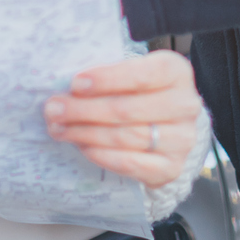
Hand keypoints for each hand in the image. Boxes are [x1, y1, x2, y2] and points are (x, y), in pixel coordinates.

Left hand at [44, 49, 202, 188]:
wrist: (166, 129)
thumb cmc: (139, 93)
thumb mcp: (130, 73)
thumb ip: (107, 75)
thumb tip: (68, 85)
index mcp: (176, 72)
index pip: (141, 75)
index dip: (106, 80)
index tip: (75, 84)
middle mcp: (185, 105)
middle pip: (128, 109)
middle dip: (84, 110)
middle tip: (54, 109)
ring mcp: (181, 139)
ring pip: (126, 137)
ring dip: (86, 133)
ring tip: (60, 128)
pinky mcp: (171, 168)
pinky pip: (131, 163)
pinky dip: (102, 155)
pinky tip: (82, 147)